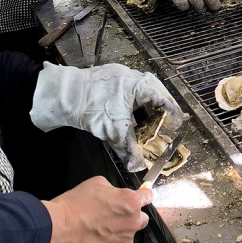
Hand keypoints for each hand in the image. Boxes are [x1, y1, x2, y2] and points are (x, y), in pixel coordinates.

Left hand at [30, 62, 186, 171]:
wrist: (64, 95)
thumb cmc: (93, 108)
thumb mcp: (114, 131)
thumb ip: (129, 149)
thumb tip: (138, 166)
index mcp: (140, 86)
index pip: (164, 100)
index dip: (172, 115)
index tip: (177, 125)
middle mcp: (133, 77)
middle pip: (156, 94)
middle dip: (162, 109)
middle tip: (167, 122)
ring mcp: (121, 76)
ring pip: (142, 91)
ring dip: (148, 106)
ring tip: (151, 119)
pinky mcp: (109, 79)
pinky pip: (129, 91)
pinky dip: (134, 103)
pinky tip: (131, 113)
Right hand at [42, 176, 151, 242]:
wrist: (57, 230)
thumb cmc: (74, 206)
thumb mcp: (96, 184)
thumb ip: (114, 190)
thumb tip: (118, 194)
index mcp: (131, 202)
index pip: (148, 197)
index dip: (145, 196)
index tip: (145, 197)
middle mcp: (133, 223)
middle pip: (141, 219)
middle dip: (131, 217)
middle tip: (112, 217)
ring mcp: (125, 242)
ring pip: (128, 236)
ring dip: (119, 233)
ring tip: (98, 231)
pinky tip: (96, 242)